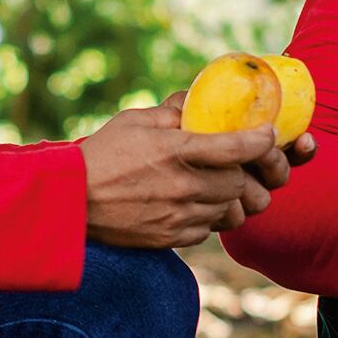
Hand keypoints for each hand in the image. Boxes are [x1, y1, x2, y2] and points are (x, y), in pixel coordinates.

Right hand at [81, 103, 282, 248]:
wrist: (69, 202)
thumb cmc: (102, 154)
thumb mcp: (136, 120)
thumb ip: (174, 110)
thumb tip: (199, 99)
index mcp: (176, 151)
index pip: (238, 148)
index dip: (262, 141)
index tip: (268, 134)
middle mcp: (182, 186)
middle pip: (241, 183)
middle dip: (248, 172)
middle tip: (241, 163)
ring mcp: (178, 216)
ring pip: (230, 210)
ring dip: (231, 197)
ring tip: (218, 185)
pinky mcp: (171, 238)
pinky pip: (209, 230)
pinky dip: (209, 217)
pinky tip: (194, 203)